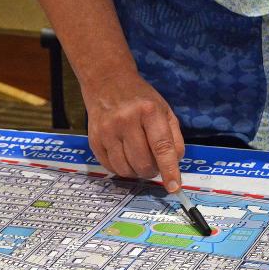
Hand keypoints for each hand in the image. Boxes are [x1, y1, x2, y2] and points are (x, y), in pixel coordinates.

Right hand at [84, 71, 185, 191]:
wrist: (107, 81)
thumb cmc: (141, 99)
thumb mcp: (165, 110)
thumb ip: (174, 138)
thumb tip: (174, 165)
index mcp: (149, 111)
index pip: (162, 147)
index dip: (169, 170)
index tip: (174, 187)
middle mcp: (126, 120)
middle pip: (143, 162)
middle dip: (152, 170)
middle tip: (154, 163)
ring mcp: (107, 130)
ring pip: (126, 169)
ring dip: (137, 172)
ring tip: (139, 159)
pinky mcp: (94, 140)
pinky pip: (111, 168)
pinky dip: (122, 169)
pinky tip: (125, 157)